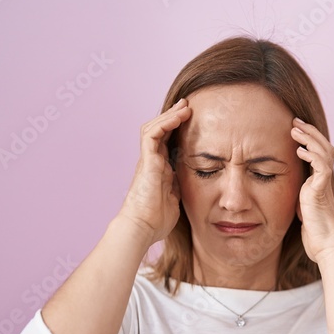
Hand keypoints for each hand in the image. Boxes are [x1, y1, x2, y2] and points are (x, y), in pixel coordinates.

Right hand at [118, 98, 191, 247]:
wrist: (142, 228)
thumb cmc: (156, 220)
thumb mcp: (174, 199)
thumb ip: (178, 187)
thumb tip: (188, 181)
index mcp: (159, 170)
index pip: (167, 143)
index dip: (177, 130)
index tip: (191, 120)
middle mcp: (151, 162)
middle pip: (159, 131)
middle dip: (173, 117)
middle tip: (187, 105)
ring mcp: (147, 161)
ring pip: (154, 128)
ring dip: (170, 115)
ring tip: (185, 106)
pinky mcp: (146, 162)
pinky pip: (152, 135)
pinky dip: (165, 123)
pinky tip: (179, 116)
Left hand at [292, 118, 333, 262]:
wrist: (328, 248)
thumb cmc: (316, 233)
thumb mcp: (303, 209)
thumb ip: (300, 196)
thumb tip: (293, 192)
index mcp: (319, 183)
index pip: (319, 154)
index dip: (309, 140)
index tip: (295, 129)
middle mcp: (324, 181)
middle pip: (324, 147)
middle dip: (310, 132)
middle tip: (295, 121)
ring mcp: (324, 186)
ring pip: (324, 153)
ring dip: (310, 139)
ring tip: (295, 129)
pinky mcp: (322, 192)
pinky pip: (321, 168)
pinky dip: (312, 156)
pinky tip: (300, 151)